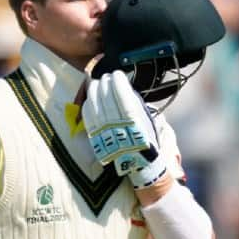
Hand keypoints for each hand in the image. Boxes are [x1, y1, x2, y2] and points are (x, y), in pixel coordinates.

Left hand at [82, 70, 167, 187]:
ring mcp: (107, 137)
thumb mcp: (150, 120)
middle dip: (106, 86)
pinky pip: (88, 120)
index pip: (124, 101)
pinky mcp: (97, 141)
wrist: (140, 164)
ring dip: (95, 93)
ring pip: (96, 110)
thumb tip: (123, 87)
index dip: (119, 86)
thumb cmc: (146, 137)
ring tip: (98, 82)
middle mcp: (120, 132)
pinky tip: (90, 97)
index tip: (118, 74)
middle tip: (107, 76)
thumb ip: (137, 104)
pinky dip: (88, 106)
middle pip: (108, 104)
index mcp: (137, 126)